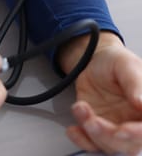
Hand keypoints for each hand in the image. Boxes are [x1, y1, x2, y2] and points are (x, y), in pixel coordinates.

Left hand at [59, 32, 141, 154]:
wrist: (93, 62)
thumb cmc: (114, 62)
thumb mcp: (126, 65)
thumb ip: (136, 84)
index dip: (137, 133)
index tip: (122, 130)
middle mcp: (134, 123)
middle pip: (130, 145)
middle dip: (109, 136)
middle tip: (93, 121)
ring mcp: (115, 128)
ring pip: (109, 146)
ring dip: (92, 133)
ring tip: (80, 109)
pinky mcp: (96, 129)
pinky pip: (90, 144)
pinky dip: (81, 140)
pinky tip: (73, 129)